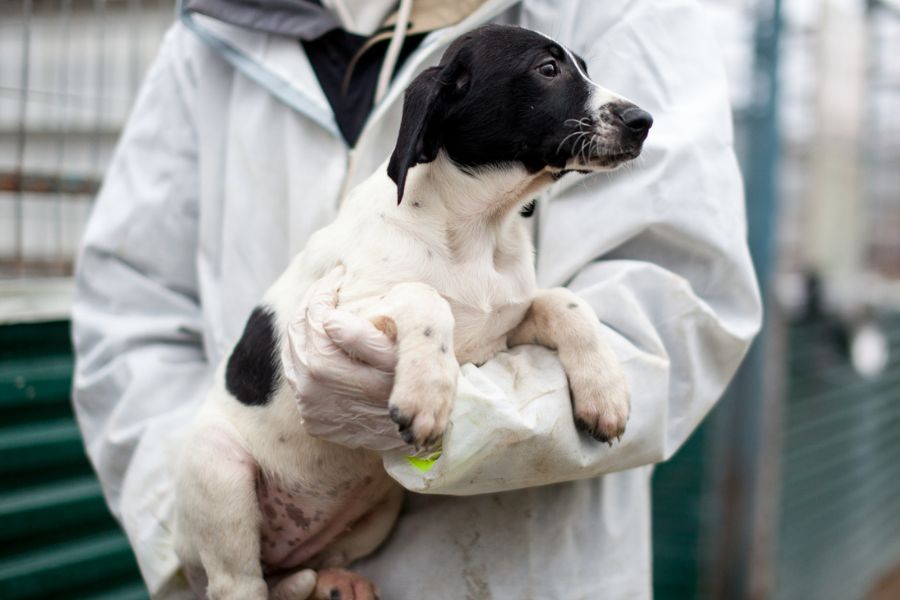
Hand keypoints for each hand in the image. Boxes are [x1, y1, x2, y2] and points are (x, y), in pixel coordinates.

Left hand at [281, 266, 406, 450]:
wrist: (422, 427)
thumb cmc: (416, 381)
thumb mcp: (397, 353)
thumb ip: (361, 335)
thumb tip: (329, 320)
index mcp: (325, 367)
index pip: (313, 317)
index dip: (324, 291)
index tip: (339, 275)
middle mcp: (310, 390)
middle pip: (297, 334)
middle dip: (310, 305)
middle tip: (329, 286)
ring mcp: (310, 408)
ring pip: (292, 356)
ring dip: (304, 329)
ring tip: (324, 309)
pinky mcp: (314, 420)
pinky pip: (298, 380)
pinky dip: (305, 356)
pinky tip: (324, 343)